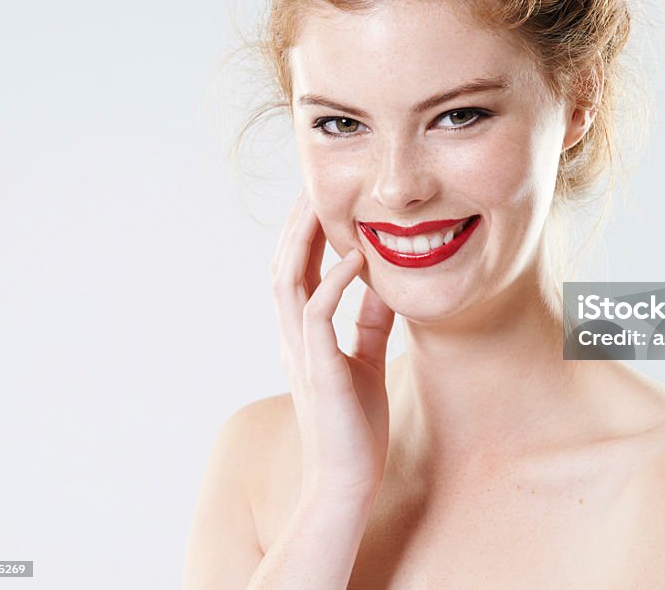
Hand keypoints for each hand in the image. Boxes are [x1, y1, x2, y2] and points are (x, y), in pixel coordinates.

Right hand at [270, 190, 394, 503]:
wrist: (348, 480)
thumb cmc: (357, 424)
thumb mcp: (366, 358)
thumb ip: (369, 321)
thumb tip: (382, 281)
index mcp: (303, 335)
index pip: (297, 272)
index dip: (304, 234)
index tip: (320, 197)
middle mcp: (293, 338)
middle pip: (283, 266)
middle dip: (297, 224)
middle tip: (313, 184)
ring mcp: (301, 353)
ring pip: (288, 282)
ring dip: (303, 241)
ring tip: (322, 204)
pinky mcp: (319, 370)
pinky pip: (317, 314)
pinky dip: (333, 281)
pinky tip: (355, 257)